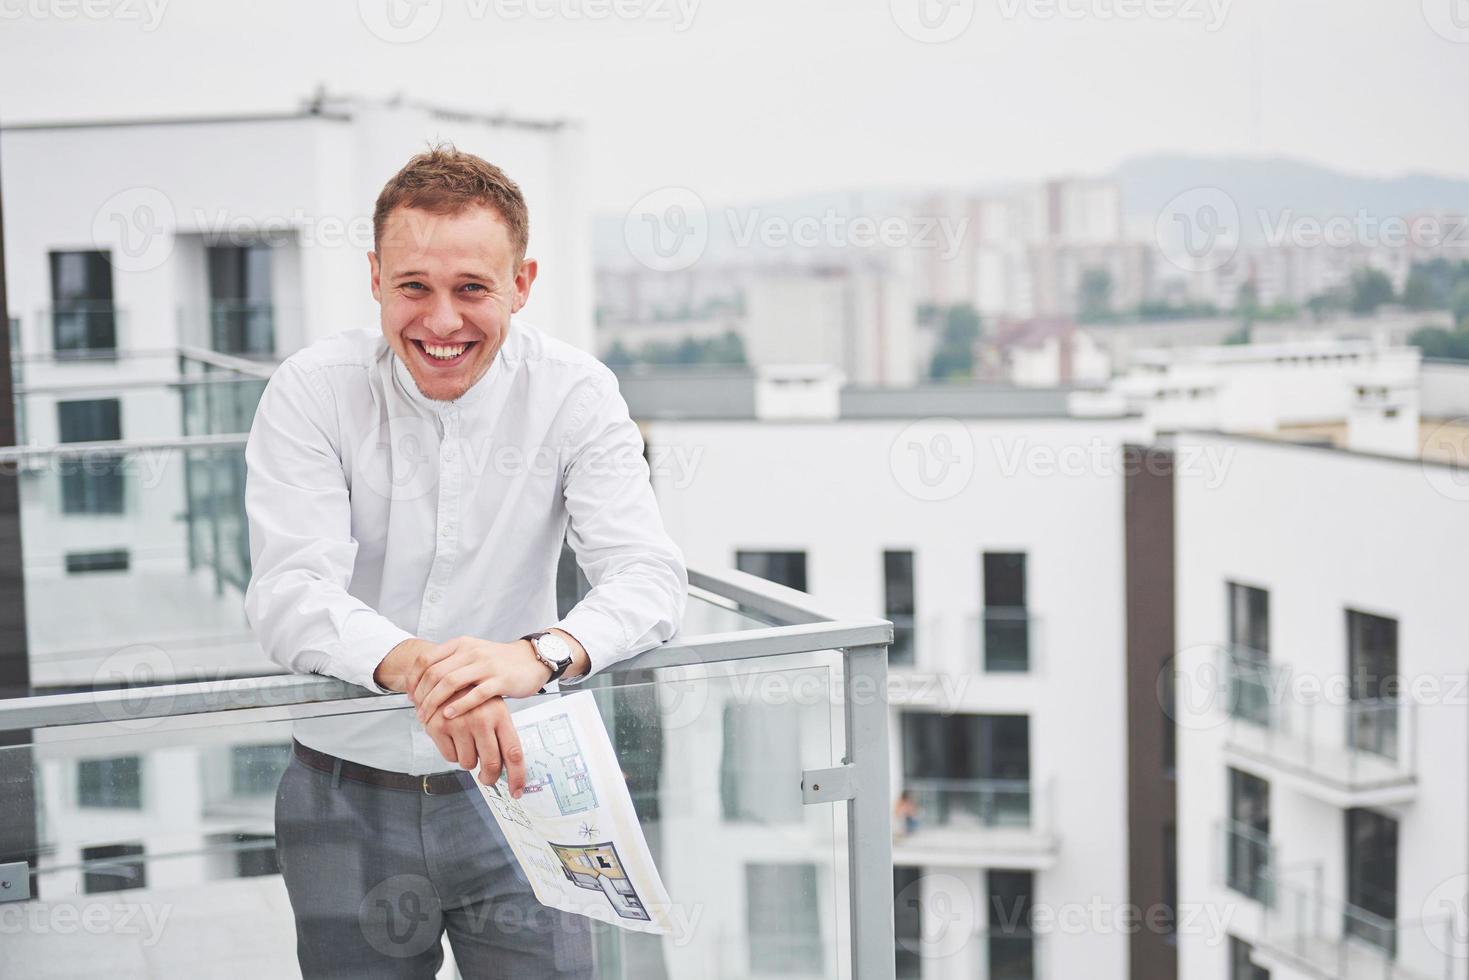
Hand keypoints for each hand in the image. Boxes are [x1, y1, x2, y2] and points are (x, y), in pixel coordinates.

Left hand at [407, 635, 551, 725]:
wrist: (531, 659)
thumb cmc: (499, 661)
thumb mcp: (472, 654)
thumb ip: (450, 664)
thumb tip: (423, 682)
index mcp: (461, 645)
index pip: (426, 659)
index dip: (413, 680)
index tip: (410, 696)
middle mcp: (471, 652)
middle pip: (435, 673)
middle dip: (421, 695)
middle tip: (418, 712)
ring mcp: (486, 665)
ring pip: (451, 682)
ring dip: (435, 702)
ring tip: (428, 717)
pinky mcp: (500, 680)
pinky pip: (475, 694)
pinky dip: (459, 705)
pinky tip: (450, 715)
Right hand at [424, 689, 525, 793]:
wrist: (443, 679)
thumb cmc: (473, 698)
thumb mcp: (493, 708)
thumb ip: (501, 735)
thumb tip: (511, 768)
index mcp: (499, 715)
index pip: (513, 753)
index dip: (517, 776)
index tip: (517, 792)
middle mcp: (481, 720)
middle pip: (491, 764)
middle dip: (490, 777)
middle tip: (488, 777)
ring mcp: (459, 724)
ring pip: (469, 763)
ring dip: (470, 760)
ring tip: (467, 741)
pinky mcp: (438, 728)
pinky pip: (450, 758)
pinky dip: (453, 753)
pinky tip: (453, 737)